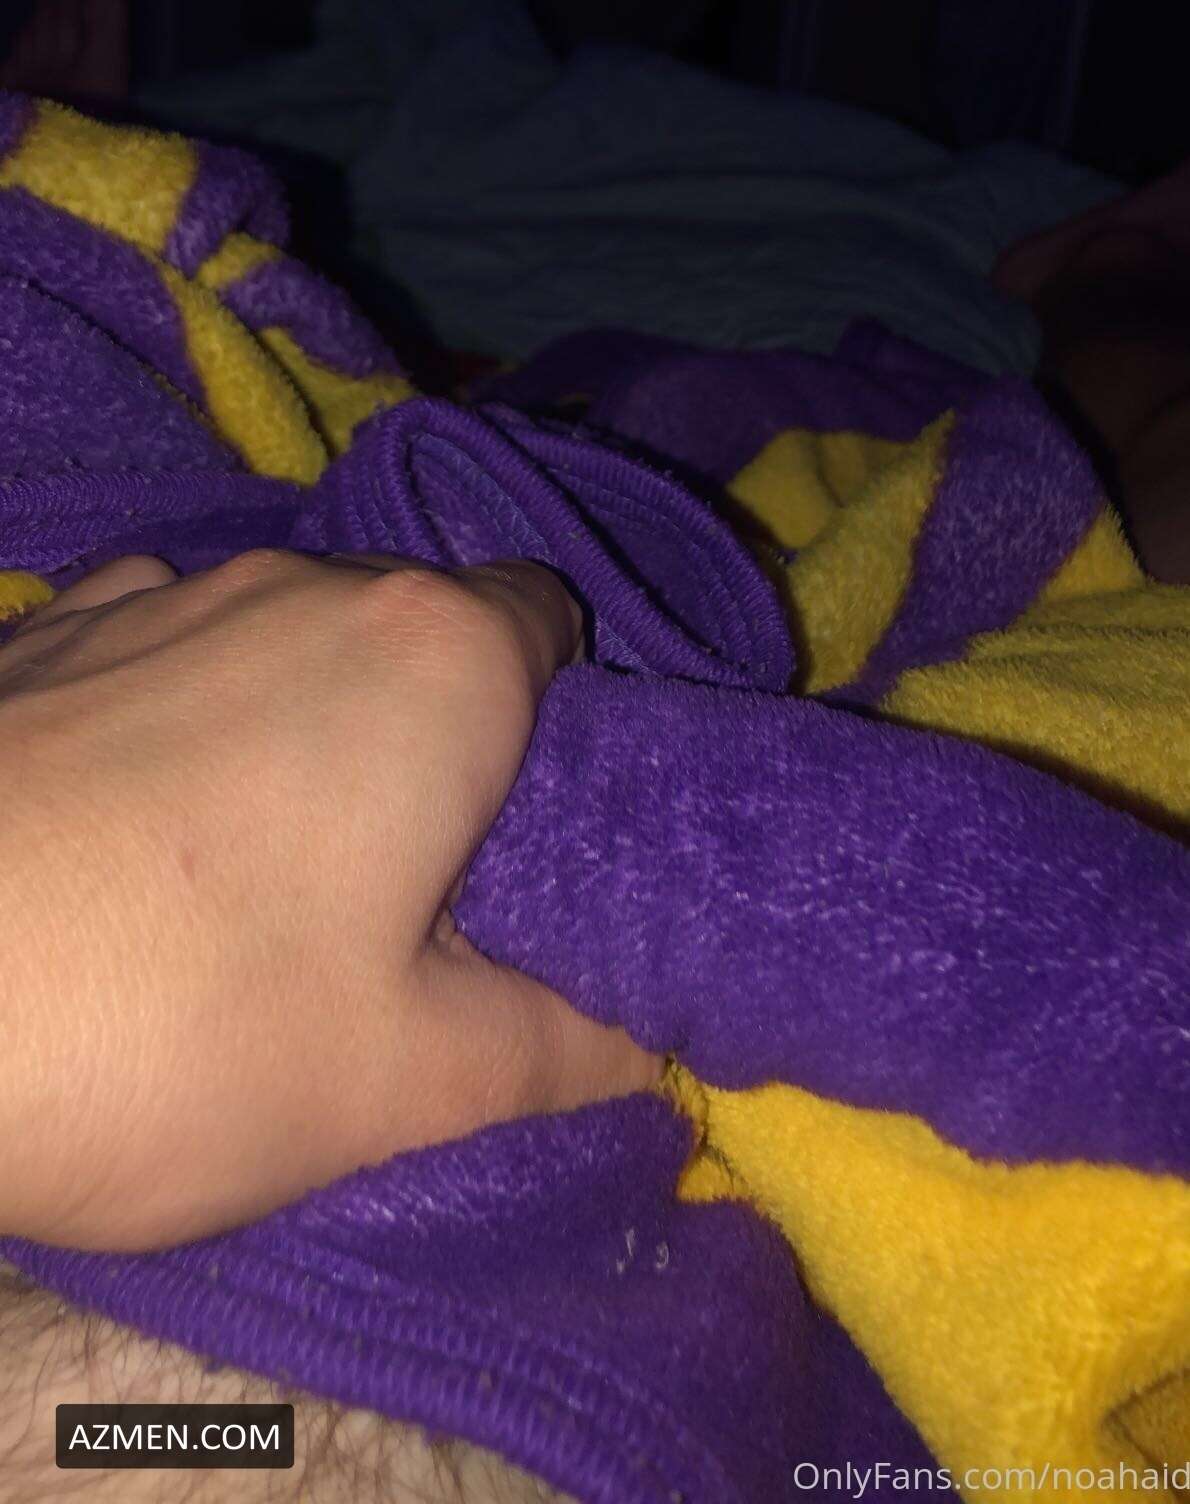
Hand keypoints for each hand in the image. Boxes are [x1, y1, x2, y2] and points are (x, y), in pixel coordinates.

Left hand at [0, 550, 658, 1251]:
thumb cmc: (174, 1025)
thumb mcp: (401, 1083)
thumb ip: (559, 1050)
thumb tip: (650, 1048)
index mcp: (434, 661)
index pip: (553, 622)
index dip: (560, 731)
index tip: (526, 846)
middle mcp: (305, 583)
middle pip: (413, 635)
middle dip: (423, 743)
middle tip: (401, 900)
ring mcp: (156, 592)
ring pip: (278, 642)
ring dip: (289, 732)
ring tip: (240, 882)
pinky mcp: (36, 632)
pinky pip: (153, 655)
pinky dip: (168, 721)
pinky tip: (118, 839)